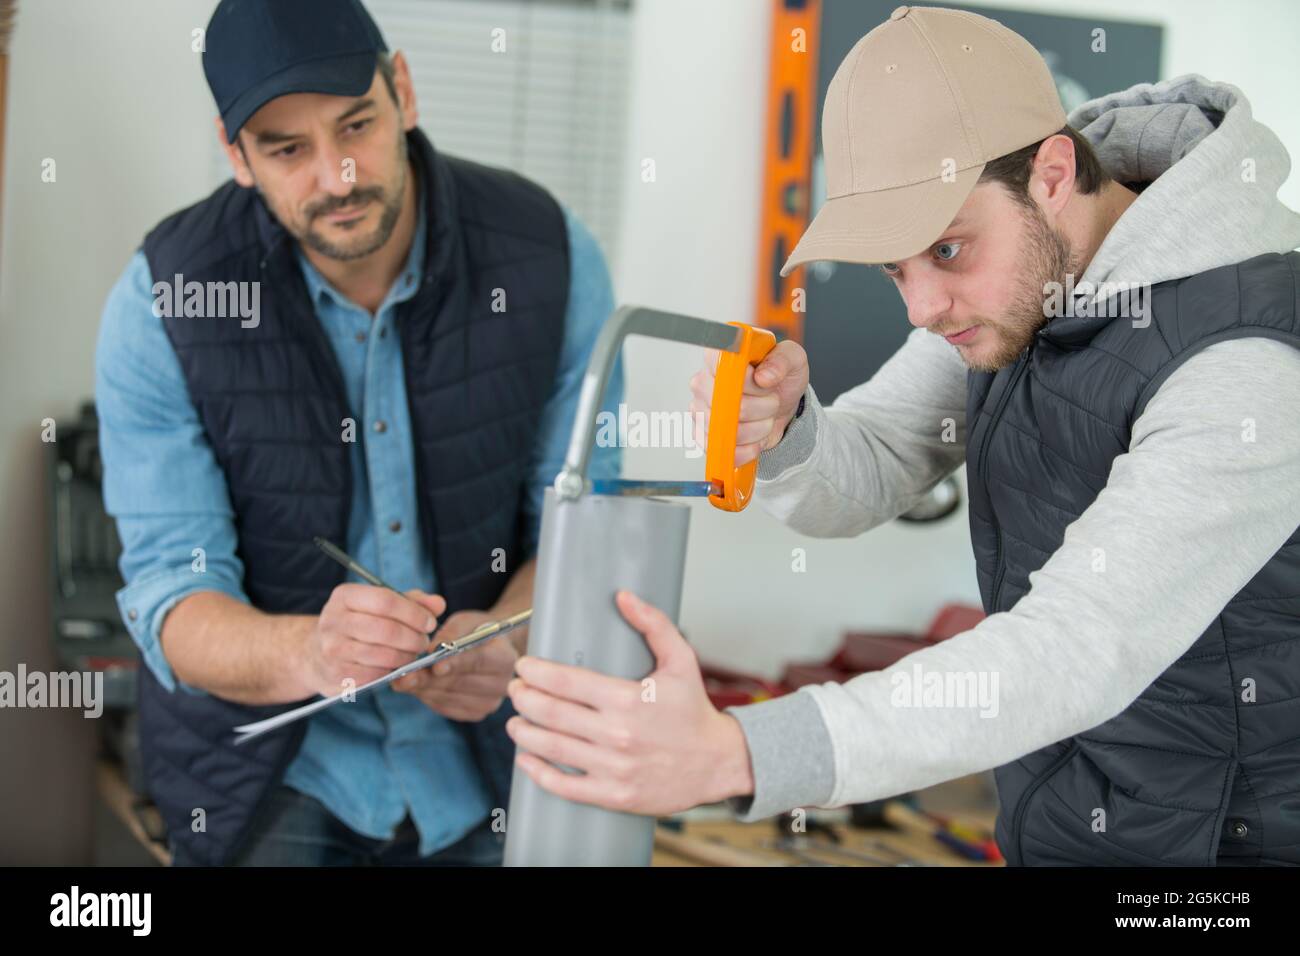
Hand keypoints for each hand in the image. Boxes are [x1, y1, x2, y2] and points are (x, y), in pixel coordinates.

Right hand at [299, 584, 442, 697]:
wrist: (315, 654)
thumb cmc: (358, 624)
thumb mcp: (380, 605)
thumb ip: (412, 601)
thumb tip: (439, 604)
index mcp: (345, 596)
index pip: (386, 600)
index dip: (414, 613)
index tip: (430, 622)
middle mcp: (333, 620)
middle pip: (386, 629)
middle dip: (413, 638)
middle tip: (423, 642)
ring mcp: (331, 649)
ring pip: (382, 655)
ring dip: (405, 657)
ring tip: (412, 654)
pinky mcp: (334, 674)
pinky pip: (373, 675)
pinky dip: (390, 672)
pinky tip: (394, 667)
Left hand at [392, 610, 518, 721]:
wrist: (492, 649)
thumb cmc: (477, 631)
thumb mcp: (467, 621)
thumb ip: (452, 633)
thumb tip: (432, 650)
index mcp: (505, 657)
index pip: (478, 661)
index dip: (455, 664)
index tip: (434, 666)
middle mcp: (502, 685)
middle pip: (459, 683)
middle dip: (429, 679)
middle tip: (403, 676)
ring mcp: (489, 703)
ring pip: (448, 697)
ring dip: (423, 689)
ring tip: (402, 680)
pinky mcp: (474, 714)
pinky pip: (445, 707)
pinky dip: (427, 696)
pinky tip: (415, 687)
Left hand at [505, 591, 754, 815]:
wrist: (719, 763)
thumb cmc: (694, 711)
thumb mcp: (681, 660)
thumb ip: (653, 624)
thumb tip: (624, 596)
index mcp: (627, 699)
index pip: (566, 682)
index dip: (535, 672)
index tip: (523, 667)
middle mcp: (617, 734)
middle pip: (551, 713)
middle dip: (524, 698)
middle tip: (515, 690)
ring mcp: (614, 767)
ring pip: (552, 748)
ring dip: (524, 733)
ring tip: (514, 721)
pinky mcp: (614, 794)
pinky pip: (565, 786)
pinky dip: (538, 772)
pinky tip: (526, 759)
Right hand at [689, 339, 808, 465]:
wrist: (782, 405)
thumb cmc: (780, 378)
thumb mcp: (792, 360)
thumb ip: (781, 360)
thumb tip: (763, 377)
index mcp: (719, 356)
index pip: (724, 370)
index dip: (749, 382)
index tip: (764, 383)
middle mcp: (703, 382)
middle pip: (733, 405)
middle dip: (763, 407)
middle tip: (770, 399)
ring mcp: (699, 410)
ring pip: (733, 431)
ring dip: (759, 428)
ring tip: (764, 416)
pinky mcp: (703, 436)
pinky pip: (726, 450)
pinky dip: (748, 448)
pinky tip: (755, 437)